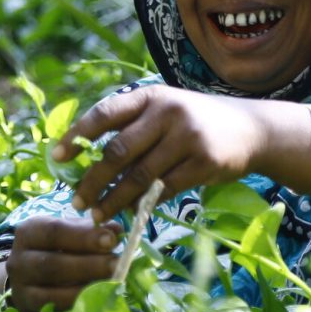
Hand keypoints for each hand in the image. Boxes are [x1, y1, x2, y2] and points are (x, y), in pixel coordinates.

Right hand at [2, 216, 120, 311]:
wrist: (33, 276)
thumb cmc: (60, 247)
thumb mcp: (72, 230)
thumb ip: (92, 230)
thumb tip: (116, 232)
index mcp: (28, 234)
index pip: (53, 233)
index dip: (84, 237)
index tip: (111, 241)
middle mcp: (18, 264)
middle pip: (52, 266)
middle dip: (89, 266)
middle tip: (117, 265)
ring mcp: (21, 294)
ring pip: (51, 298)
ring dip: (85, 293)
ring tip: (111, 287)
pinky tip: (98, 308)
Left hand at [53, 86, 264, 223]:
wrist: (253, 129)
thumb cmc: (197, 122)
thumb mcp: (166, 110)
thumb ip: (133, 127)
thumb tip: (86, 159)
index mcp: (151, 95)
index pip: (105, 113)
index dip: (77, 136)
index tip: (57, 158)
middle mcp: (168, 112)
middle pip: (118, 151)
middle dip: (92, 180)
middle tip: (76, 201)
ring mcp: (188, 137)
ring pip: (139, 176)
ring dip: (114, 200)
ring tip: (97, 215)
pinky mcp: (204, 163)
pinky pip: (165, 190)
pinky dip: (144, 205)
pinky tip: (132, 214)